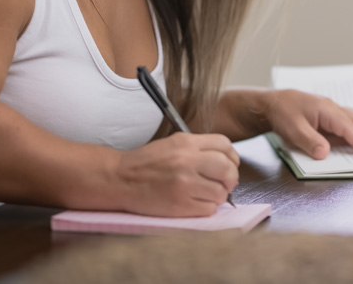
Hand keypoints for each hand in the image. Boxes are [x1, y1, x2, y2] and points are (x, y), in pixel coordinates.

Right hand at [114, 132, 239, 216]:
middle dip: (231, 178)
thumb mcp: (173, 144)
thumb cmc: (146, 163)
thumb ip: (198, 148)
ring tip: (205, 194)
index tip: (230, 164)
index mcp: (186, 143)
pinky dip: (207, 208)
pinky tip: (195, 203)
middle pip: (228, 169)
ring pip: (221, 192)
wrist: (119, 179)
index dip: (232, 157)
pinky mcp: (180, 205)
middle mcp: (187, 161)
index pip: (225, 145)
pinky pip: (209, 209)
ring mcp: (184, 184)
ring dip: (218, 195)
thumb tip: (227, 160)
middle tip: (225, 183)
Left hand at [265, 89, 352, 159]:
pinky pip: (346, 121)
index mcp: (325, 109)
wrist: (272, 103)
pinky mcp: (327, 114)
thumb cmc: (282, 113)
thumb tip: (325, 154)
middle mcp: (331, 107)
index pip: (346, 127)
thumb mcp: (292, 130)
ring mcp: (330, 110)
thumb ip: (309, 142)